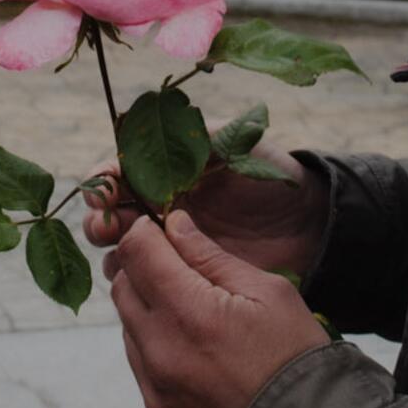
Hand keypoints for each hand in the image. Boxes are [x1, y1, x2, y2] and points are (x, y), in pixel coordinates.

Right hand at [82, 141, 328, 282]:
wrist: (308, 223)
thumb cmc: (272, 177)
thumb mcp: (237, 145)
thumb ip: (196, 137)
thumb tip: (154, 129)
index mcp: (166, 171)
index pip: (121, 173)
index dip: (106, 180)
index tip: (106, 190)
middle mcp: (160, 205)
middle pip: (112, 212)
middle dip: (100, 217)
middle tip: (106, 225)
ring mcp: (170, 243)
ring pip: (121, 247)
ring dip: (109, 248)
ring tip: (118, 251)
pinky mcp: (185, 275)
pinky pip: (146, 278)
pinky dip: (132, 277)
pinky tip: (134, 276)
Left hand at [109, 211, 330, 407]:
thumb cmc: (299, 359)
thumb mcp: (269, 293)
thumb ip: (211, 257)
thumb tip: (173, 225)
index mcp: (188, 314)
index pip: (136, 252)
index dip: (147, 234)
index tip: (162, 233)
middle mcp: (160, 356)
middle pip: (123, 290)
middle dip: (145, 273)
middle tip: (181, 275)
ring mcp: (156, 397)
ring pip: (131, 336)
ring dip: (153, 320)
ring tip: (201, 328)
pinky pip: (147, 380)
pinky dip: (164, 365)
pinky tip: (205, 369)